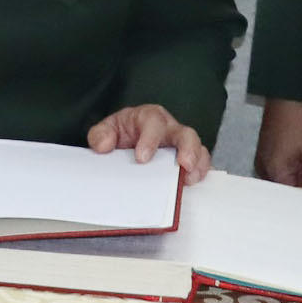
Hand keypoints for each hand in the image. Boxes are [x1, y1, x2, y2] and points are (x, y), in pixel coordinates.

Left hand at [87, 104, 211, 183]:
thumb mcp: (106, 130)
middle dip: (186, 148)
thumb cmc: (121, 133)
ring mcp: (181, 145)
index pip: (153, 122)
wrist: (125, 143)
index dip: (150, 139)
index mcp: (148, 118)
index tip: (142, 157)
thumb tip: (104, 145)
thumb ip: (100, 135)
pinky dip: (200, 173)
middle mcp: (169, 129)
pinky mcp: (187, 160)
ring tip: (189, 179)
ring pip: (197, 148)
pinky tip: (193, 184)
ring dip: (197, 163)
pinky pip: (201, 164)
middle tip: (183, 164)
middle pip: (185, 133)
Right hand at [253, 99, 301, 187]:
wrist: (289, 93)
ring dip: (300, 177)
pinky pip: (280, 168)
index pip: (291, 198)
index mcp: (273, 172)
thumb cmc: (301, 121)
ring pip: (284, 179)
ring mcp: (263, 160)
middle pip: (285, 190)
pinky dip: (294, 168)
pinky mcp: (266, 151)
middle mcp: (263, 169)